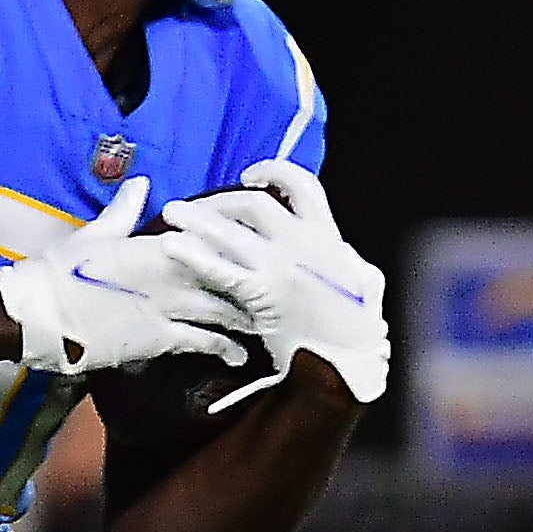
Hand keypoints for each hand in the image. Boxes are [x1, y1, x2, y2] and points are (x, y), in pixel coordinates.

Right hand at [0, 175, 254, 377]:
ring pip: (228, 307)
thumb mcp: (96, 233)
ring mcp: (170, 304)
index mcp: (160, 239)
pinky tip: (240, 357)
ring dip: (251, 316)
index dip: (242, 240)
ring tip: (271, 325)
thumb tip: (141, 184)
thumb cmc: (61, 271)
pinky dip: (227, 349)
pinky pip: (206, 341)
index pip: (215, 234)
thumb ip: (124, 210)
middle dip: (260, 280)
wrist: (39, 311)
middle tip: (283, 290)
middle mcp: (173, 269)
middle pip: (233, 271)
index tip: (262, 246)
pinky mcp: (160, 337)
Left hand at [161, 160, 388, 405]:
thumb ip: (341, 256)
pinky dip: (195, 255)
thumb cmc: (356, 325)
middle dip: (221, 200)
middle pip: (254, 204)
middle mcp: (303, 244)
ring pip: (232, 231)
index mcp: (328, 235)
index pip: (302, 185)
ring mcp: (280, 268)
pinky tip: (174, 248)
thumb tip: (336, 246)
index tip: (250, 176)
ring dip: (197, 219)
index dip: (274, 172)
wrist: (350, 360)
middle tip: (197, 206)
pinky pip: (221, 268)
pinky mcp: (261, 295)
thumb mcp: (361, 278)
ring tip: (171, 213)